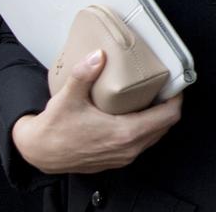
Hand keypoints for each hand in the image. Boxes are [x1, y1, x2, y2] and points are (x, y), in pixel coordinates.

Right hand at [11, 49, 182, 174]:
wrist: (38, 153)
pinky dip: (145, 128)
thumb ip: (84, 75)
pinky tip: (135, 113)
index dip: (177, 98)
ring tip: (151, 97)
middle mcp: (128, 148)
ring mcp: (123, 157)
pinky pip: (141, 143)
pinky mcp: (116, 160)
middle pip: (165, 126)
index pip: (167, 116)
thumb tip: (98, 55)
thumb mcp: (68, 97)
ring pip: (154, 136)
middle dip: (168, 105)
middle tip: (164, 86)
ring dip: (157, 118)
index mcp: (124, 133)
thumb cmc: (54, 129)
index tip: (176, 84)